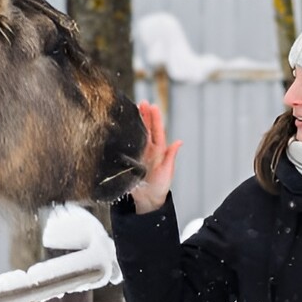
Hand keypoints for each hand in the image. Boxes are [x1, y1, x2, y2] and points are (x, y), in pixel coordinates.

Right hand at [127, 101, 183, 215]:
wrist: (147, 200)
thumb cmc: (160, 186)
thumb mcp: (167, 171)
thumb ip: (171, 156)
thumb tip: (179, 142)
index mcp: (158, 150)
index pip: (156, 130)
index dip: (154, 118)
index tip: (152, 106)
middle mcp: (148, 149)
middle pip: (146, 128)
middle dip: (144, 114)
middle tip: (141, 102)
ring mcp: (138, 153)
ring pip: (137, 133)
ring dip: (136, 121)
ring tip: (133, 108)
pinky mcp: (129, 159)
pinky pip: (126, 145)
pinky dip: (124, 135)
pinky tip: (122, 127)